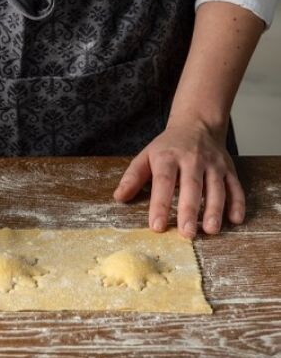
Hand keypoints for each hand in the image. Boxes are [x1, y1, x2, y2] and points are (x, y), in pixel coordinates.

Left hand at [113, 120, 244, 237]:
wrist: (197, 124)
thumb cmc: (167, 147)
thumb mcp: (146, 156)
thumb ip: (133, 177)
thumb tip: (119, 197)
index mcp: (168, 157)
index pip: (163, 182)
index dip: (160, 204)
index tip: (156, 225)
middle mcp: (192, 160)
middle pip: (192, 186)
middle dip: (189, 210)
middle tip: (186, 233)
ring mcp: (213, 164)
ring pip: (216, 188)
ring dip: (214, 209)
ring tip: (210, 230)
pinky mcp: (229, 169)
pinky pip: (235, 186)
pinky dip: (237, 203)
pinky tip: (235, 219)